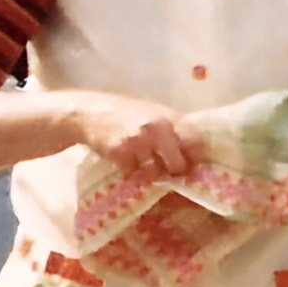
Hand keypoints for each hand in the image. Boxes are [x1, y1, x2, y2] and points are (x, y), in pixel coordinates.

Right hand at [74, 94, 204, 178]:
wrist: (90, 113)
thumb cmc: (126, 114)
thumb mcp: (154, 113)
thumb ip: (174, 129)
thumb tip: (197, 153)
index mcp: (169, 117)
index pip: (196, 143)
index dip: (196, 157)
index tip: (193, 164)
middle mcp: (158, 129)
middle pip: (179, 164)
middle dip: (175, 171)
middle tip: (169, 171)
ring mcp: (140, 143)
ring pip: (157, 173)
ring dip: (154, 173)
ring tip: (145, 162)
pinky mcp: (122, 155)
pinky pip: (137, 173)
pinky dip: (135, 172)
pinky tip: (128, 161)